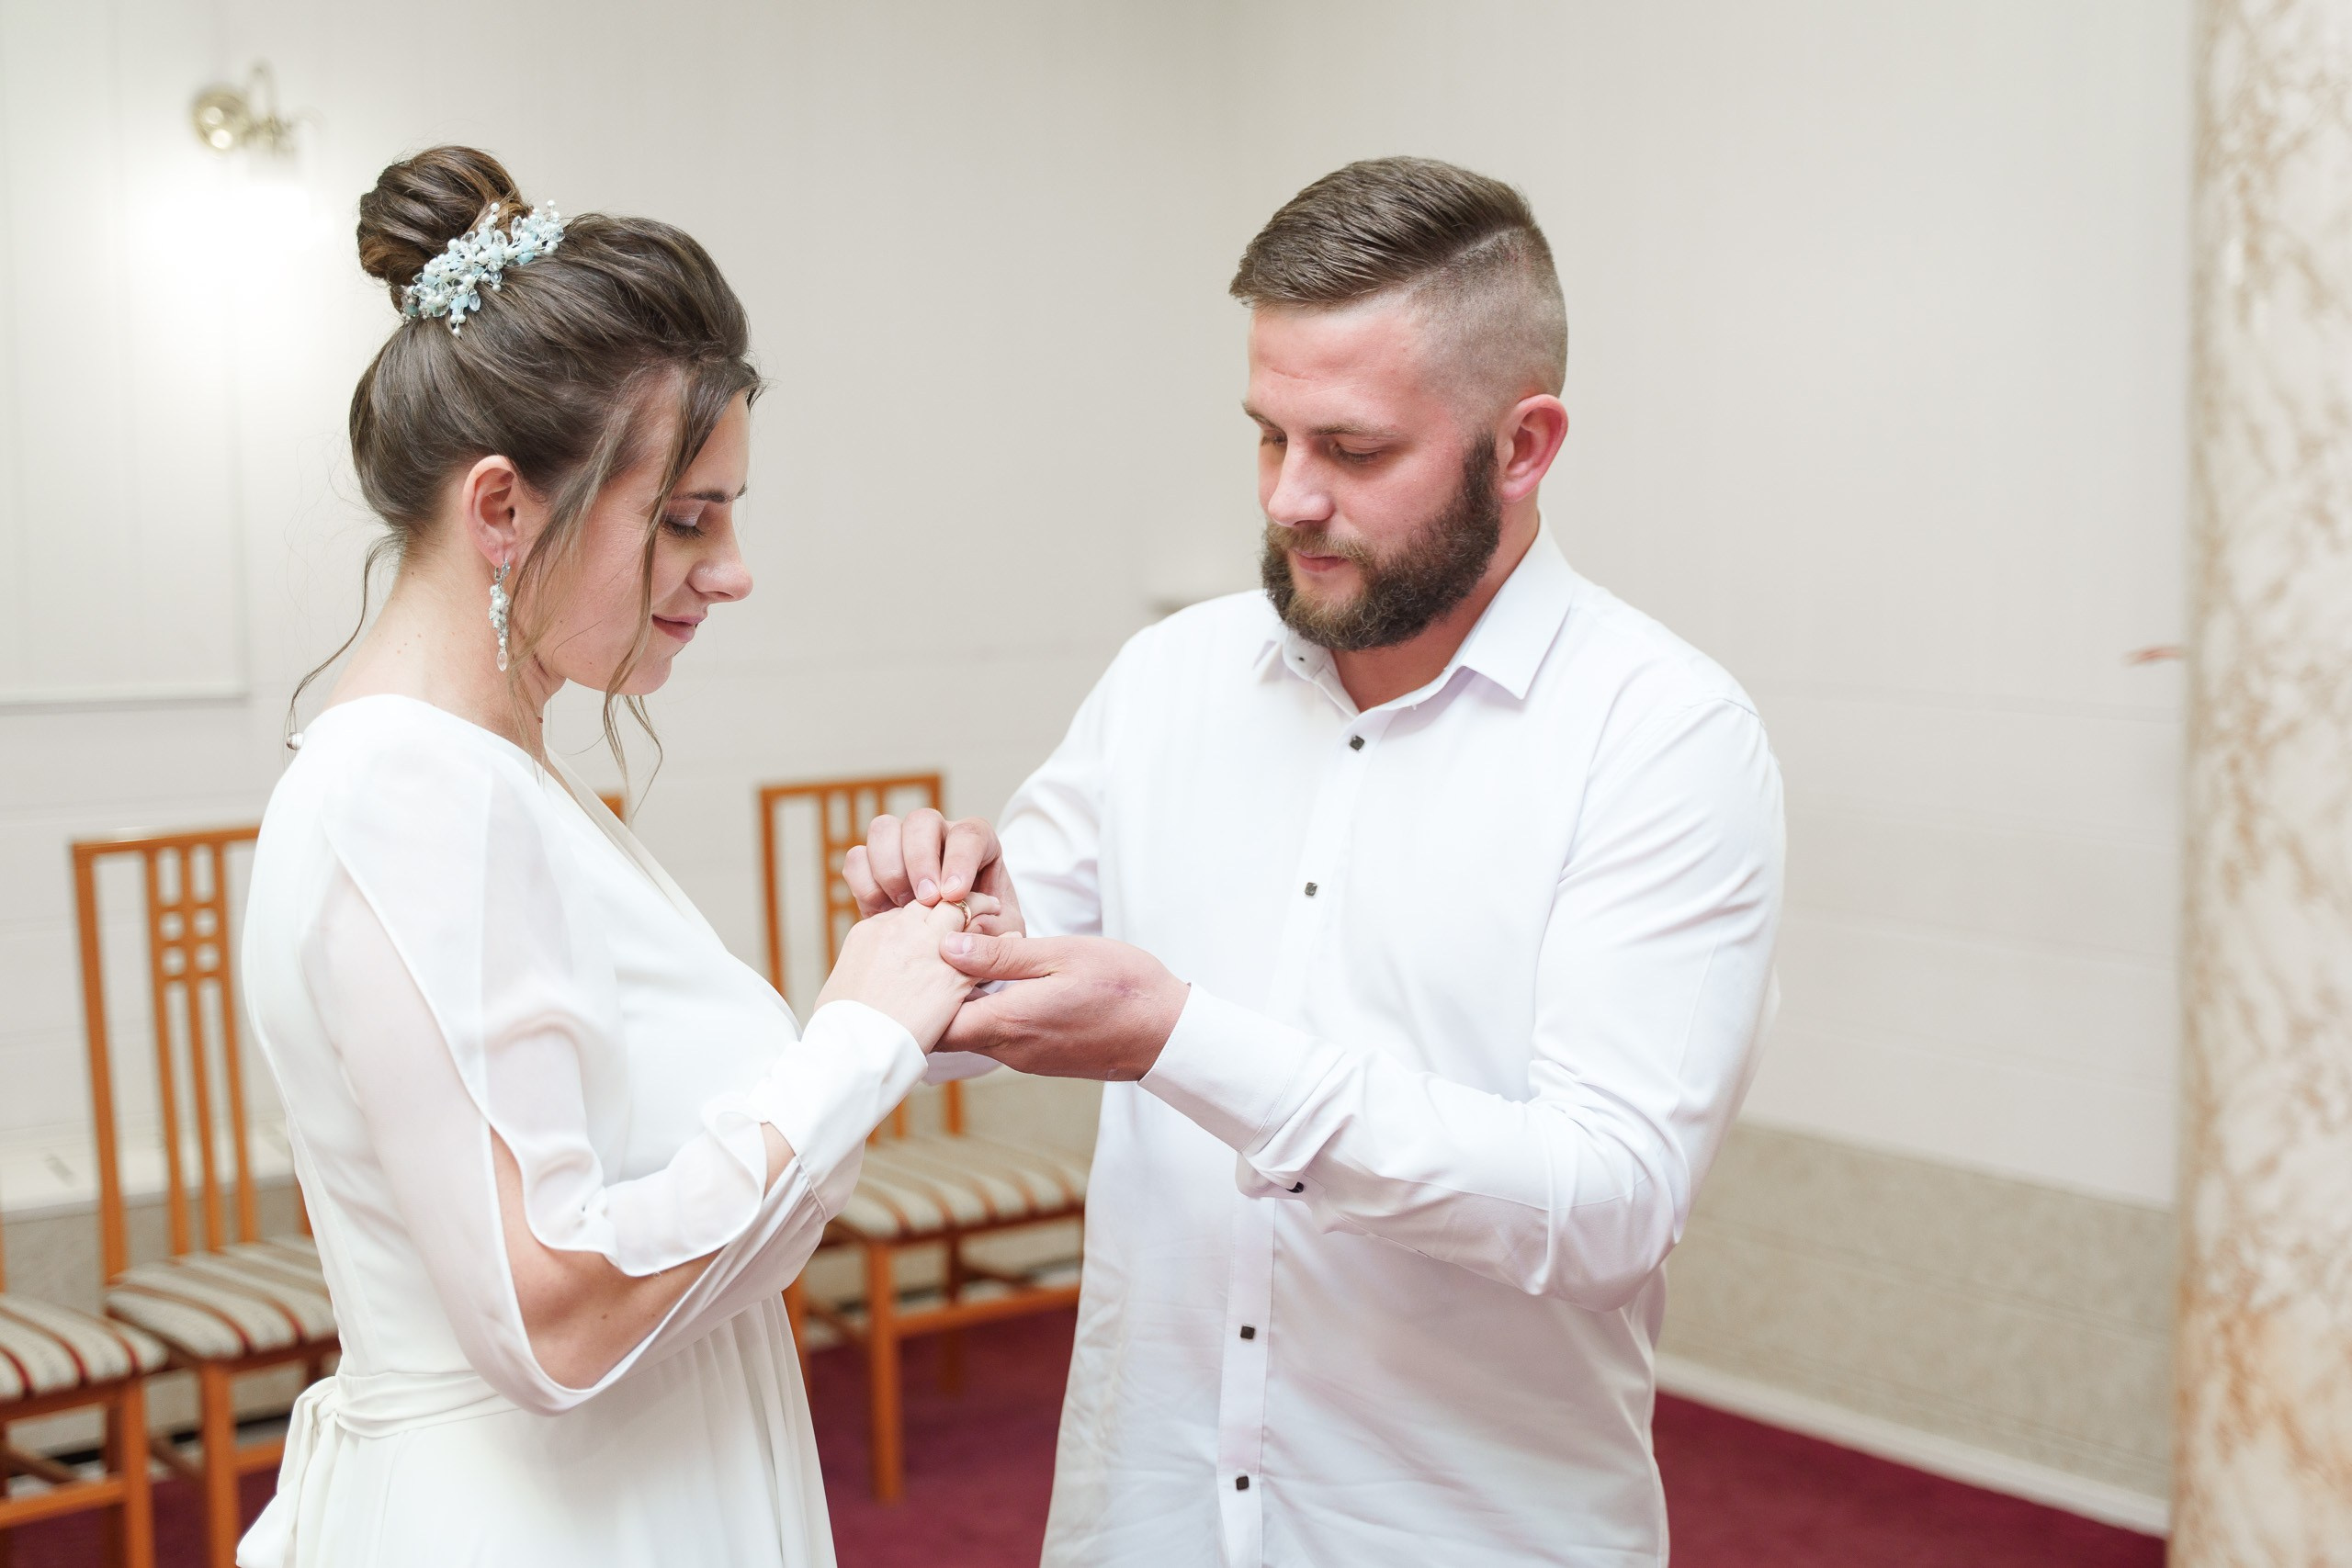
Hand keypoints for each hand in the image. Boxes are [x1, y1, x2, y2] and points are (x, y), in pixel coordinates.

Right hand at [815, 897, 993, 1051]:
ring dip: (979, 907)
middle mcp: (900, 931)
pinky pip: (986, 948)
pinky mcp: (952, 974)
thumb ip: (862, 970)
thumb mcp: (841, 986)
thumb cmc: (841, 1026)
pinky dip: (1001, 941)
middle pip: (932, 899)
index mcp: (872, 931)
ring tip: (993, 909)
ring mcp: (927, 948)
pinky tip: (1012, 937)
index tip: (931, 921)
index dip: (921, 915)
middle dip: (951, 898)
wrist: (855, 1047)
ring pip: (960, 910)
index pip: (905, 910)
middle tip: (968, 901)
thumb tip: (866, 975)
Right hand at [843, 809, 1024, 936]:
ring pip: (883, 829)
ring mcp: (901, 848)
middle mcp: (937, 837)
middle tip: (925, 901)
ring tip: (902, 908)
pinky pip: (857, 858)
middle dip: (920, 860)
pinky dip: (864, 883)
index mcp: (977, 845)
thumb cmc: (985, 936)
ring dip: (889, 869)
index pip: (969, 833)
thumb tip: (971, 923)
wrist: (952, 953)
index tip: (953, 894)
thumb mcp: (1002, 938)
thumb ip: (993, 931)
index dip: (959, 860)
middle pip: (921, 821)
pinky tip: (882, 911)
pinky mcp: (872, 869)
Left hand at [932, 932, 1187, 1080]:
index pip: (934, 1024)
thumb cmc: (1122, 987)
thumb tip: (946, 947)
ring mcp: (1024, 1058)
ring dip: (961, 1002)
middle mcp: (1009, 1049)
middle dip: (933, 995)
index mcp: (1009, 1022)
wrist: (1167, 1033)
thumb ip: (1001, 957)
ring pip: (971, 1033)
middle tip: (930, 950)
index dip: (916, 993)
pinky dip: (985, 1010)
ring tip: (959, 957)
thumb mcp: (1061, 955)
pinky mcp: (1039, 1057)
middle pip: (946, 1031)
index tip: (914, 955)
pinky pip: (997, 1036)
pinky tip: (993, 980)